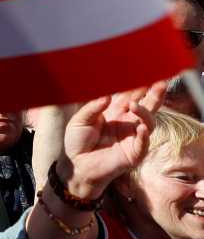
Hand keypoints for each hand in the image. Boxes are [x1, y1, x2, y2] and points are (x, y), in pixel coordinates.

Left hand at [63, 81, 165, 199]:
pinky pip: (143, 144)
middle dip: (155, 95)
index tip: (144, 73)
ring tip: (135, 106)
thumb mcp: (81, 120)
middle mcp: (127, 122)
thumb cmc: (77, 140)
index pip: (130, 96)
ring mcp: (132, 137)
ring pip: (149, 122)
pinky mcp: (133, 154)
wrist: (76, 164)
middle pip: (146, 106)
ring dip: (145, 112)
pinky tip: (141, 128)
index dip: (137, 86)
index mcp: (114, 112)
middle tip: (161, 82)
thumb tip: (106, 96)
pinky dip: (144, 135)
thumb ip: (93, 107)